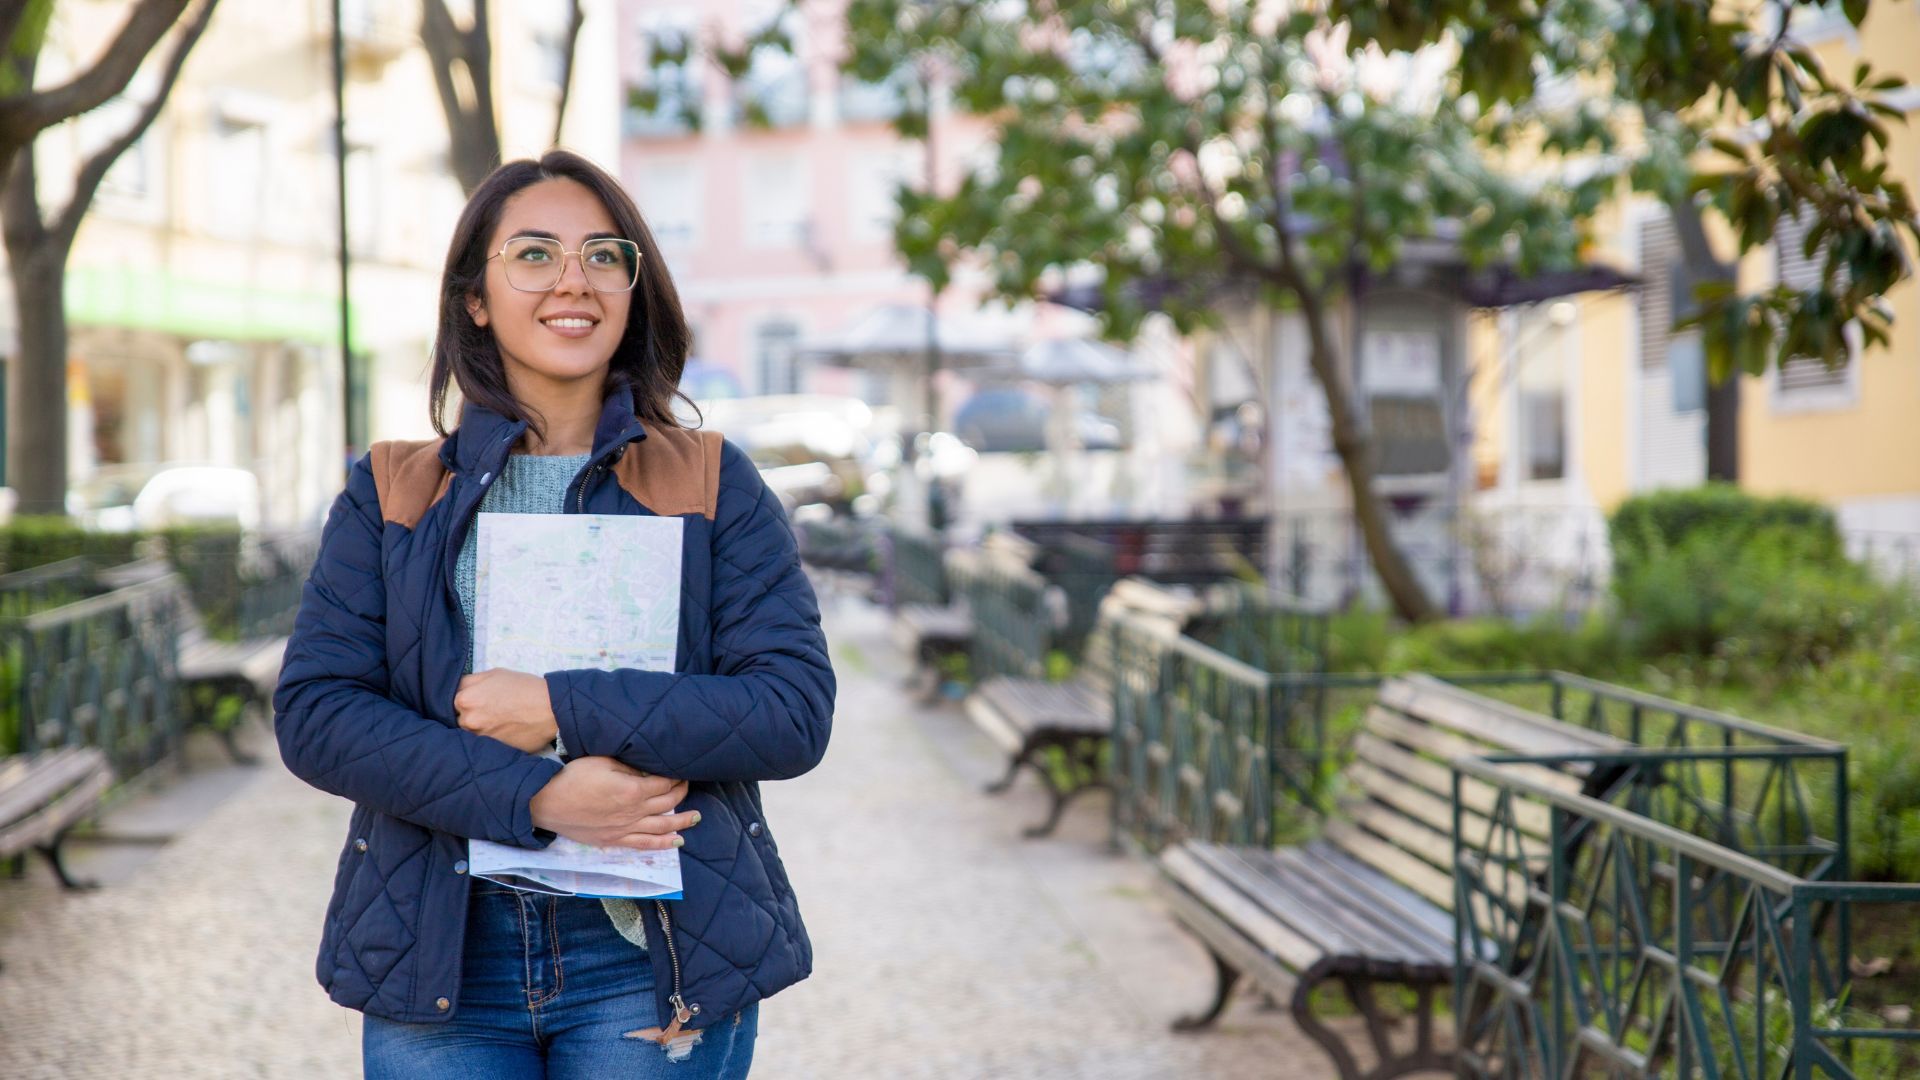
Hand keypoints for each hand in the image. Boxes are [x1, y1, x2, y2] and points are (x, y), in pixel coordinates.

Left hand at [456, 668, 557, 752]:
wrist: (550, 708)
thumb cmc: (524, 687)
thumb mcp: (494, 673)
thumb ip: (470, 682)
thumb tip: (458, 690)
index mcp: (464, 698)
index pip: (451, 700)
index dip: (465, 699)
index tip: (476, 700)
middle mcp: (467, 720)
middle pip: (459, 719)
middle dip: (470, 715)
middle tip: (489, 711)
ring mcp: (479, 738)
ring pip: (471, 733)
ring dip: (479, 729)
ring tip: (498, 722)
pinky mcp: (491, 750)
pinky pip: (484, 745)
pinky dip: (490, 739)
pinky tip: (503, 731)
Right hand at [529, 756, 696, 850]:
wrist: (547, 801)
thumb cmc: (573, 777)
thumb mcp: (604, 761)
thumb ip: (630, 767)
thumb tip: (649, 770)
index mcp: (632, 790)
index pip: (664, 783)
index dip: (676, 777)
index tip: (682, 771)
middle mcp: (633, 812)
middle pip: (667, 804)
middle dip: (681, 794)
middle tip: (688, 786)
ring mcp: (624, 829)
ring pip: (661, 827)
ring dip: (681, 822)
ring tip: (696, 818)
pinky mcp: (613, 840)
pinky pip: (644, 844)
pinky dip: (662, 844)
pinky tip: (676, 842)